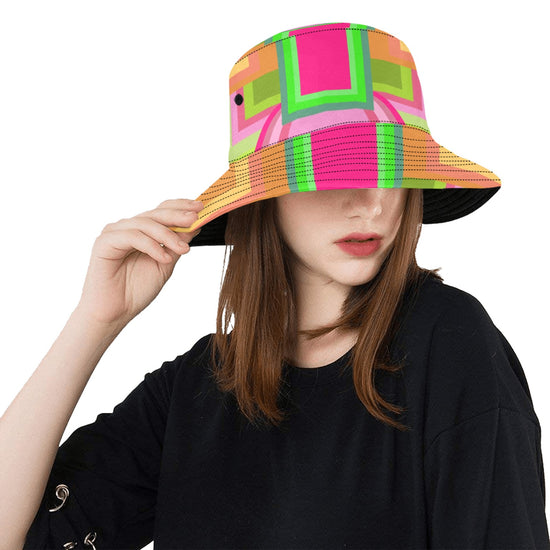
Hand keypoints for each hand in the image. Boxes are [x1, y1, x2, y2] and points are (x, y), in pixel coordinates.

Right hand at [75, 198, 202, 327]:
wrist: (115, 313)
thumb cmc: (136, 290)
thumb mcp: (165, 264)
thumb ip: (177, 245)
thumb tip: (195, 225)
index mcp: (142, 231)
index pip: (162, 211)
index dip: (181, 206)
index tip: (201, 207)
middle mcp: (128, 228)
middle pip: (155, 213)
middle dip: (178, 215)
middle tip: (195, 218)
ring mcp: (115, 233)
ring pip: (145, 224)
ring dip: (168, 236)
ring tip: (183, 249)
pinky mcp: (104, 242)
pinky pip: (132, 237)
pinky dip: (151, 247)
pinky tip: (164, 258)